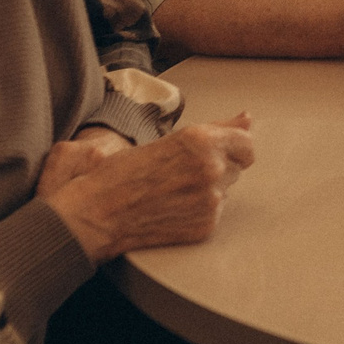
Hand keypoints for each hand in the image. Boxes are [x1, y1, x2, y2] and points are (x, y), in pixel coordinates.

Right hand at [43, 114, 254, 262]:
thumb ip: (216, 128)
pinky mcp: (206, 225)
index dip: (233, 146)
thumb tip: (247, 118)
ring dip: (209, 188)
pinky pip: (215, 212)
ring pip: (226, 189)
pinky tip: (172, 208)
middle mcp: (211, 169)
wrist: (96, 215)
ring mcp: (210, 200)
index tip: (220, 149)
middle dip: (218, 166)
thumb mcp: (168, 140)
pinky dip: (200, 211)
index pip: (246, 142)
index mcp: (200, 141)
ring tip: (173, 190)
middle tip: (182, 172)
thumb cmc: (122, 173)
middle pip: (237, 166)